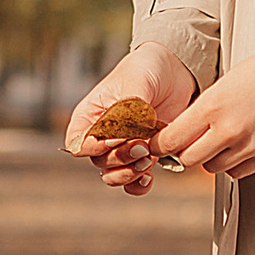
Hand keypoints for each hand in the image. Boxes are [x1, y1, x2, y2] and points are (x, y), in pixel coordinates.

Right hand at [66, 44, 196, 195]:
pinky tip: (150, 176)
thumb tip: (127, 136)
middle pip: (99, 162)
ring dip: (129, 173)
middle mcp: (102, 136)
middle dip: (121, 158)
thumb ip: (128, 110)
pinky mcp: (144, 156)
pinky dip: (139, 185)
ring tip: (148, 160)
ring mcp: (123, 148)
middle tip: (143, 145)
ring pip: (113, 176)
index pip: (79, 143)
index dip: (95, 147)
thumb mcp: (135, 82)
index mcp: (90, 116)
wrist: (175, 71)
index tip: (119, 136)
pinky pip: (134, 182)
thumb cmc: (147, 69)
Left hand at [160, 47, 254, 178]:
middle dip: (185, 152)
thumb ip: (205, 108)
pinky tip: (238, 146)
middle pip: (188, 159)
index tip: (160, 142)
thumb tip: (189, 126)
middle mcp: (226, 131)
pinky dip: (232, 163)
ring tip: (219, 140)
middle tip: (189, 141)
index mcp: (211, 107)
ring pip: (212, 168)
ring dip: (210, 158)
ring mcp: (247, 146)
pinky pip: (237, 172)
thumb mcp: (225, 83)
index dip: (161, 144)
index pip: (171, 140)